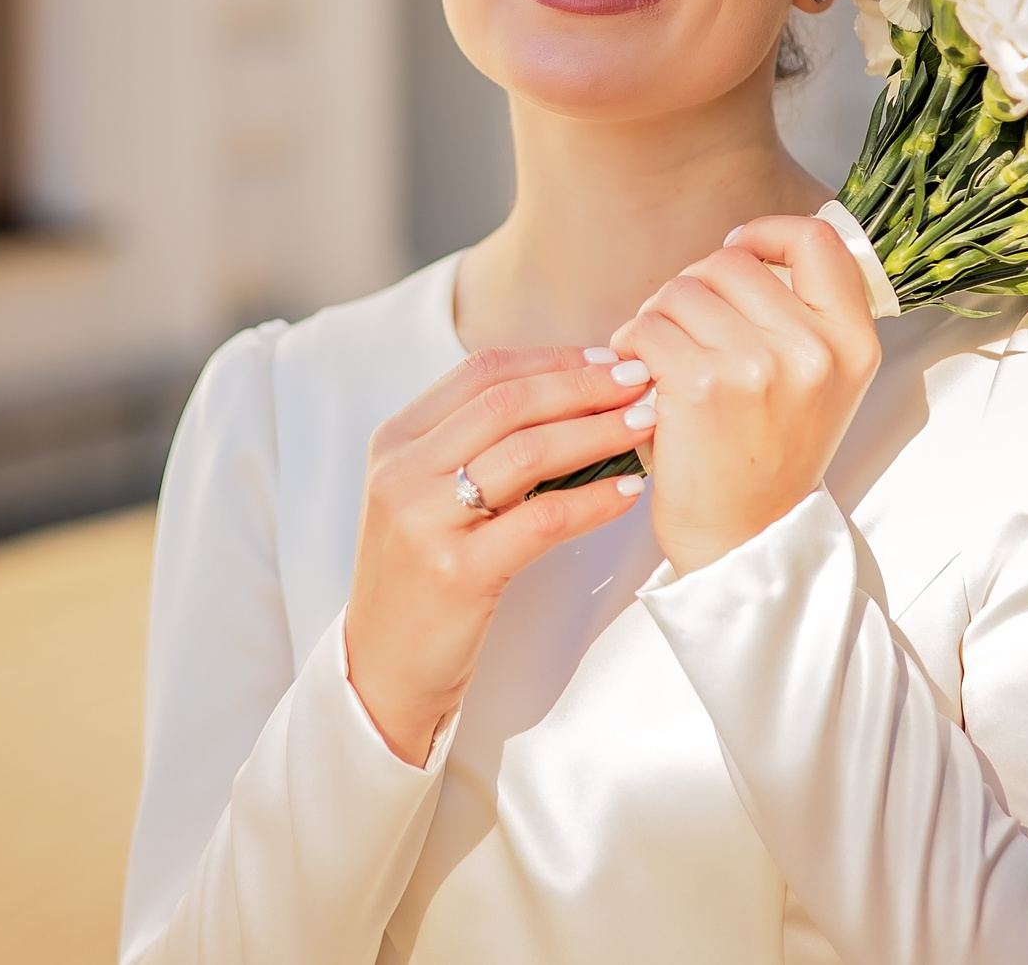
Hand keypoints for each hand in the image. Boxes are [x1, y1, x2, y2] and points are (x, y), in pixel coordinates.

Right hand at [344, 347, 656, 764]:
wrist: (382, 668)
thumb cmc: (420, 576)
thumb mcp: (426, 497)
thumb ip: (474, 446)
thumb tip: (568, 395)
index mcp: (396, 441)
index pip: (481, 372)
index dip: (550, 359)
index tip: (606, 358)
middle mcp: (402, 472)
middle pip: (508, 403)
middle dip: (583, 386)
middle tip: (640, 380)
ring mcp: (425, 521)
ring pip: (528, 453)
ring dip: (598, 432)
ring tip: (644, 424)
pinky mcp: (455, 571)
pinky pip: (541, 520)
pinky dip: (593, 500)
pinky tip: (628, 492)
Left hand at [610, 216, 882, 575]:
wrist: (745, 538)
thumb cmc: (771, 459)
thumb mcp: (820, 382)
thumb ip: (801, 315)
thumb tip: (749, 247)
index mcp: (852, 342)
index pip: (816, 240)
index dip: (767, 233)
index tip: (740, 250)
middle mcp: (814, 350)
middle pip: (731, 262)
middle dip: (693, 287)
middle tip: (685, 330)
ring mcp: (759, 366)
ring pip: (681, 290)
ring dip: (657, 316)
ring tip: (661, 357)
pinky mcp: (702, 387)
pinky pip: (647, 328)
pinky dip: (630, 344)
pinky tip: (639, 375)